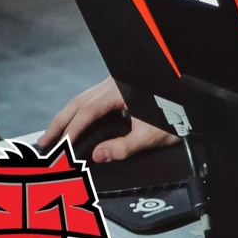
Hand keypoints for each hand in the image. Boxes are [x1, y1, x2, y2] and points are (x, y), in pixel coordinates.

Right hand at [38, 77, 178, 161]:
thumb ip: (123, 147)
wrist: (193, 98)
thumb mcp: (152, 135)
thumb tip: (97, 155)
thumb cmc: (177, 114)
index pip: (86, 113)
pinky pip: (92, 98)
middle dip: (60, 123)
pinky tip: (76, 123)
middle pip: (79, 102)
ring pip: (84, 98)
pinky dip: (80, 112)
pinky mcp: (120, 86)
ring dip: (68, 117)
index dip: (71, 131)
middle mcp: (113, 83)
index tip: (58, 149)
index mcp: (118, 90)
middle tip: (44, 142)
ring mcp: (116, 82)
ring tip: (54, 135)